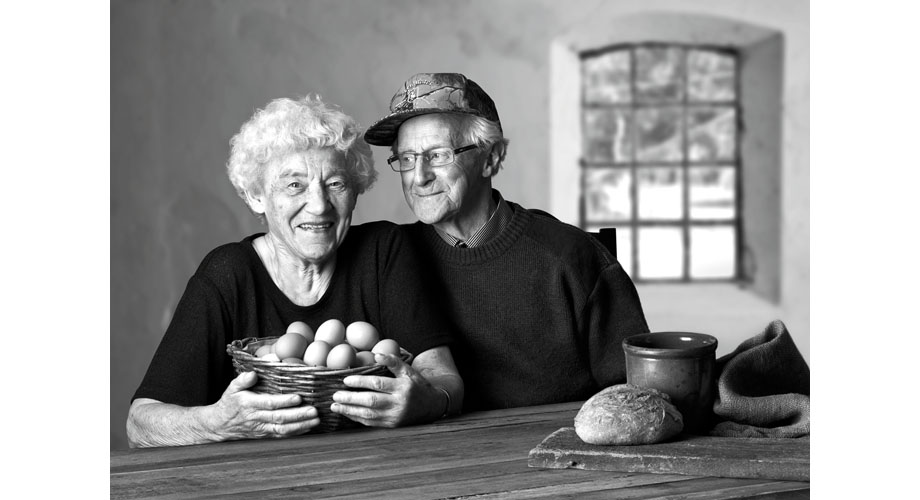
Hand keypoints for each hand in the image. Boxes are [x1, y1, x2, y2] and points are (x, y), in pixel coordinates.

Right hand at [209, 371, 320, 439]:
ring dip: (301, 425)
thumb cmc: (229, 403)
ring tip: (316, 420)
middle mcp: (256, 418)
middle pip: (280, 418)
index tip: (298, 397)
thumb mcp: (232, 388)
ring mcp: (261, 428)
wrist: (219, 425)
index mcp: (249, 404)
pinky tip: (309, 428)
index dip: (284, 401)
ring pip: (283, 429)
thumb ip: (242, 380)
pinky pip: (282, 435)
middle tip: (314, 410)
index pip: (269, 403)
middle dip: (298, 415)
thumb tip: (252, 374)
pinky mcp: (265, 435)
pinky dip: (296, 433)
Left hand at [329, 353, 444, 427]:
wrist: (432, 406)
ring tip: (335, 406)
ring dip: (350, 411)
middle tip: (335, 395)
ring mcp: (395, 416)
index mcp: (403, 387)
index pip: (378, 384)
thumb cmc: (417, 385)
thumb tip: (376, 354)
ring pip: (369, 414)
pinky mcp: (392, 425)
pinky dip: (357, 418)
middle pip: (371, 401)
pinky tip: (347, 413)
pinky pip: (372, 423)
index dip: (360, 382)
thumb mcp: (408, 370)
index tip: (346, 380)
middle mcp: (399, 403)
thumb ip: (393, 361)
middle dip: (351, 398)